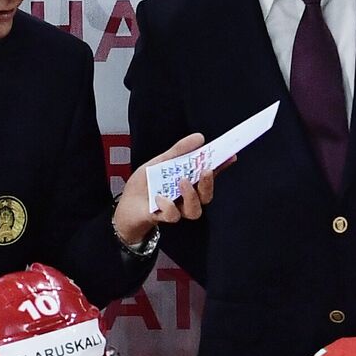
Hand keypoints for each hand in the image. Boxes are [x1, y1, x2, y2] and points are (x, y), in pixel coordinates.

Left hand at [112, 133, 232, 245]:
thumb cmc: (143, 185)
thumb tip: (199, 137)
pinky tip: (158, 198)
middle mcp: (186, 197)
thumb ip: (178, 151)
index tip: (231, 155)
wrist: (125, 205)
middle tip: (205, 170)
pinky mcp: (164, 218)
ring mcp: (177, 209)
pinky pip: (173, 216)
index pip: (209, 174)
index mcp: (188, 181)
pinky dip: (167, 205)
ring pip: (195, 210)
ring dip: (191, 196)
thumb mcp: (159, 162)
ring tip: (181, 182)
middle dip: (209, 183)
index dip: (221, 166)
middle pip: (207, 195)